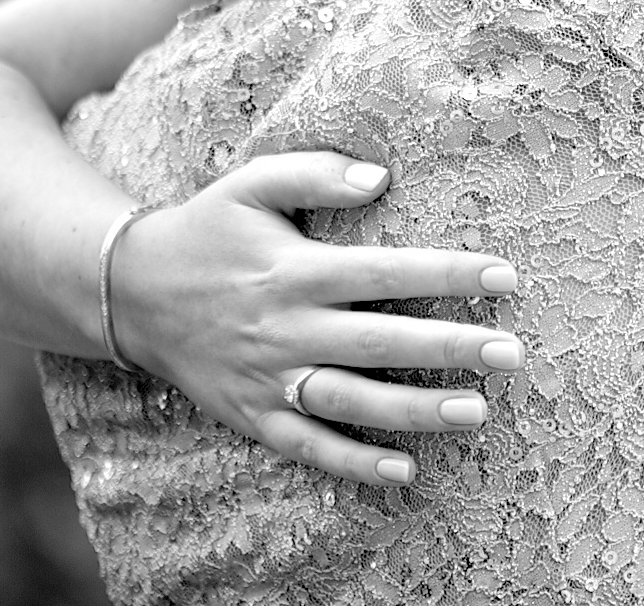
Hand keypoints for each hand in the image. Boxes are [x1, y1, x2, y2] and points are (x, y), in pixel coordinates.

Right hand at [107, 151, 521, 486]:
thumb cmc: (209, 229)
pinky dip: (355, 463)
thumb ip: (316, 173)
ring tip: (477, 412)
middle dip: (451, 349)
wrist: (130, 293)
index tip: (505, 276)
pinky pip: (309, 447)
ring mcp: (268, 379)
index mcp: (295, 270)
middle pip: (380, 342)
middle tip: (512, 354)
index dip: (448, 274)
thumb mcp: (252, 183)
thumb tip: (381, 176)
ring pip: (352, 402)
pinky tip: (406, 471)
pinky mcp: (253, 416)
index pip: (385, 272)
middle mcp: (285, 329)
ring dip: (416, 411)